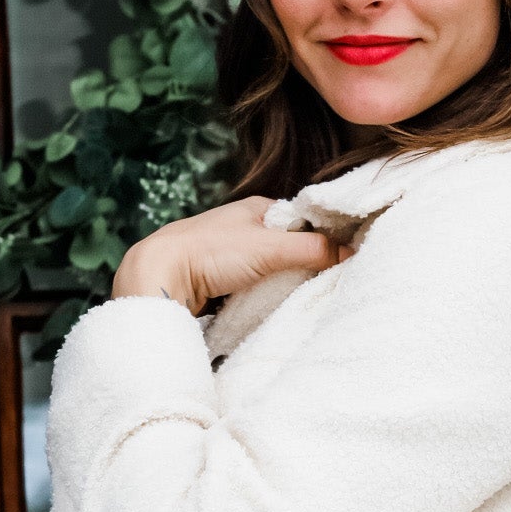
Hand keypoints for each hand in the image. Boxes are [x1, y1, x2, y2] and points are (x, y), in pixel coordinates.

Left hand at [112, 197, 341, 312]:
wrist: (159, 276)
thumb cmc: (209, 252)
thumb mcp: (269, 248)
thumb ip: (313, 250)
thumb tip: (351, 253)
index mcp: (258, 207)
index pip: (304, 220)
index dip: (324, 238)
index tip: (343, 258)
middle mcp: (245, 226)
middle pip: (289, 246)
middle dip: (304, 263)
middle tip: (322, 282)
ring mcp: (231, 253)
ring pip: (271, 267)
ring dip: (283, 281)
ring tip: (297, 295)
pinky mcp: (220, 277)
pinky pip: (254, 284)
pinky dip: (263, 293)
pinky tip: (269, 303)